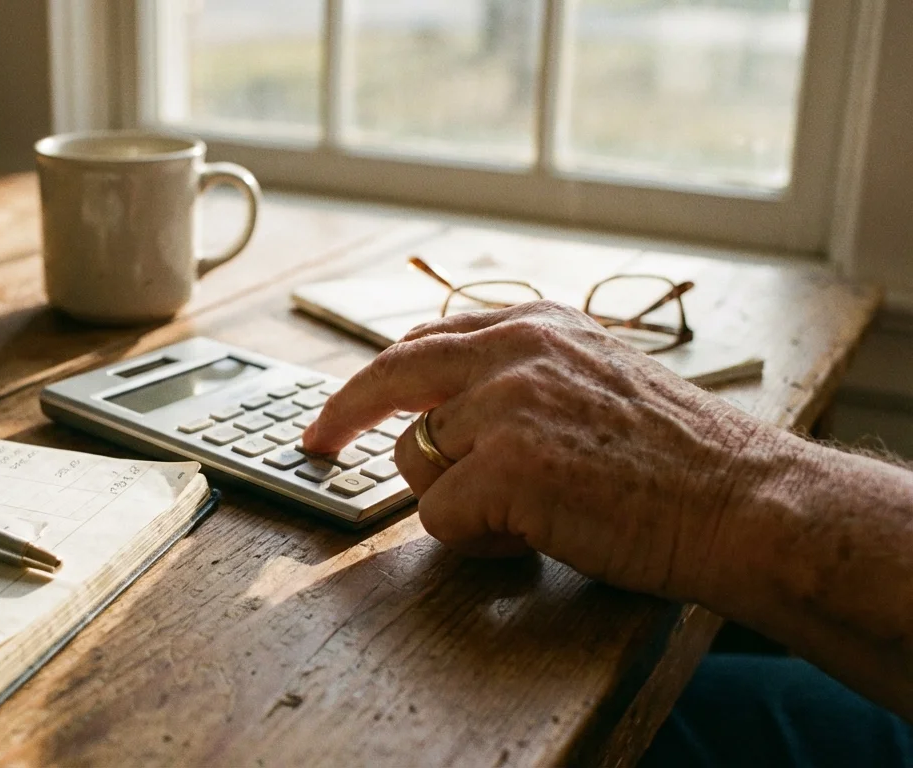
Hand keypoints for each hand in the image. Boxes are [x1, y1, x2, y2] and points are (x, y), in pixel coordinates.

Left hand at [301, 300, 791, 599]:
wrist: (743, 500)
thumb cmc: (680, 458)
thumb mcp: (598, 379)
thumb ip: (524, 377)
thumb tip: (446, 406)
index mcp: (536, 324)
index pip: (426, 340)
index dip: (379, 377)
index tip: (346, 404)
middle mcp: (514, 349)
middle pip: (387, 374)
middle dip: (342, 412)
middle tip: (316, 442)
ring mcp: (505, 405)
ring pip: (415, 460)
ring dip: (456, 498)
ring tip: (530, 510)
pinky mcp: (504, 467)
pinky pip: (438, 516)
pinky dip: (475, 540)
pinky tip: (534, 534)